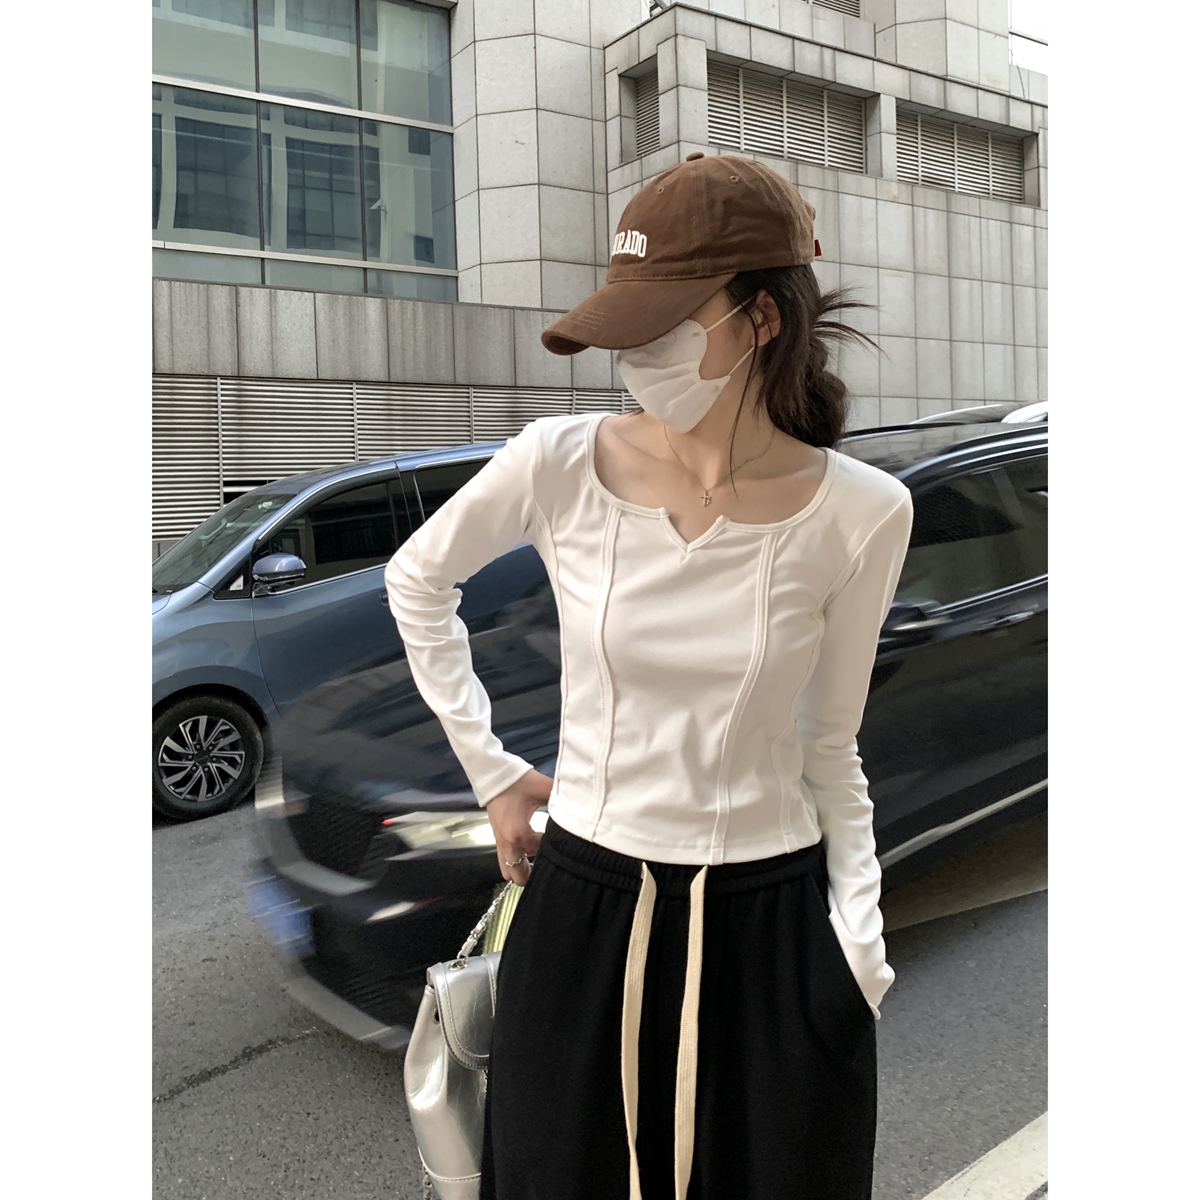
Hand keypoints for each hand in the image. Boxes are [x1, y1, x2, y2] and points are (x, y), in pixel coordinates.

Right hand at [486, 768, 552, 885]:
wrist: (493, 775)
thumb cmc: (519, 782)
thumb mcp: (544, 788)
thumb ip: (562, 799)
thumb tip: (580, 806)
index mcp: (518, 833)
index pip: (541, 852)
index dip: (555, 848)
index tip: (563, 839)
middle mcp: (507, 843)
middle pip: (520, 876)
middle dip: (535, 873)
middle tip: (551, 861)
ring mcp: (500, 843)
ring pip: (510, 873)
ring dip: (523, 869)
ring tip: (539, 858)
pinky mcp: (497, 839)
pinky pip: (505, 862)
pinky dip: (516, 862)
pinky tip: (529, 850)